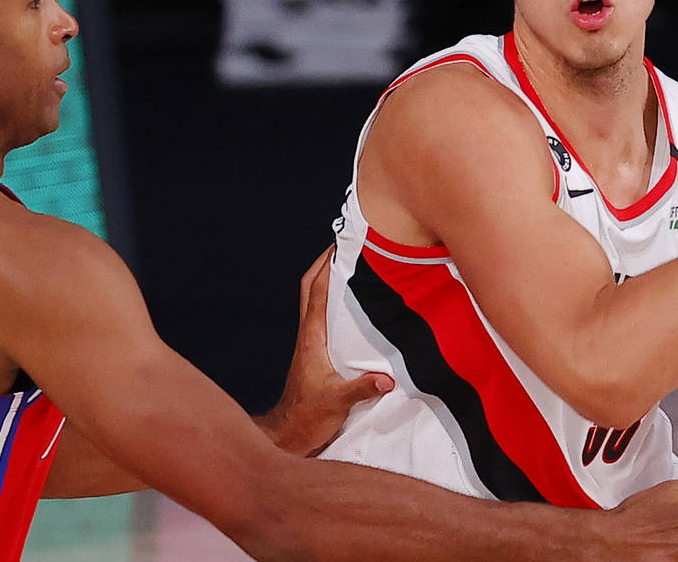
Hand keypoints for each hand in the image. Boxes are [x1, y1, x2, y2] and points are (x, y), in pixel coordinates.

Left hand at [260, 246, 393, 455]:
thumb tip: (388, 379)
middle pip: (311, 286)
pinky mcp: (316, 350)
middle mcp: (309, 334)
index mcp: (312, 338)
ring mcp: (311, 341)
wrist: (289, 434)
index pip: (317, 292)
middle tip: (347, 243)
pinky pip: (324, 314)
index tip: (343, 243)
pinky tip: (355, 301)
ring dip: (329, 277)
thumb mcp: (338, 402)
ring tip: (354, 262)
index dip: (328, 265)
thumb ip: (362, 389)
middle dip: (325, 261)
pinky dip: (335, 298)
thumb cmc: (309, 417)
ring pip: (315, 298)